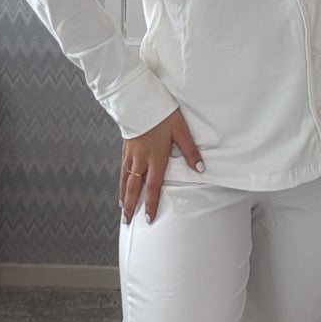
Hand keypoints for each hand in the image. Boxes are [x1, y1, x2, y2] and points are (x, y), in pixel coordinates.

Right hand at [121, 107, 202, 223]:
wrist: (138, 99)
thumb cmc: (161, 114)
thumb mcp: (180, 131)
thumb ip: (190, 151)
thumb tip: (200, 169)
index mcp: (155, 157)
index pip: (153, 186)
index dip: (150, 204)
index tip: (148, 219)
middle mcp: (140, 159)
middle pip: (133, 188)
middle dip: (130, 206)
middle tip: (127, 221)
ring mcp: (131, 154)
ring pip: (125, 180)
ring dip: (123, 196)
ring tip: (122, 209)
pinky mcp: (125, 147)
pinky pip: (121, 169)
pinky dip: (120, 181)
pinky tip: (121, 186)